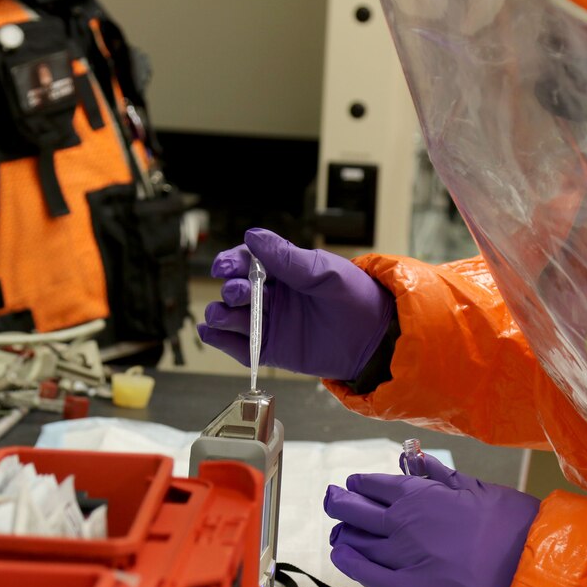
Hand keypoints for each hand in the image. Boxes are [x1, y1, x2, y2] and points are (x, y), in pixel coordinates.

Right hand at [197, 228, 394, 380]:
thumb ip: (287, 257)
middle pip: (237, 289)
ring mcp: (270, 324)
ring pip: (233, 317)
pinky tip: (210, 333)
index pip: (248, 262)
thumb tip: (252, 236)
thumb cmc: (356, 297)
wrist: (375, 337)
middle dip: (231, 289)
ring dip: (220, 314)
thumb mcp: (324, 271)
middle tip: (238, 293)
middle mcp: (272, 296)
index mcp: (284, 271)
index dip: (232, 262)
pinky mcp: (271, 351)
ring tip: (221, 315)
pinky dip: (222, 340)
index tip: (224, 267)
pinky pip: (241, 347)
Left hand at [324, 453, 540, 586]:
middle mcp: (401, 522)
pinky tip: (340, 553)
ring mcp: (400, 557)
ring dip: (343, 531)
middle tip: (332, 498)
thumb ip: (440, 476)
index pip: (374, 485)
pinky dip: (348, 560)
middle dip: (339, 502)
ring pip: (356, 540)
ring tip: (338, 529)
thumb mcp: (475, 487)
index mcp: (418, 494)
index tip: (353, 485)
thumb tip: (418, 460)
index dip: (360, 484)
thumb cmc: (509, 525)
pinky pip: (365, 573)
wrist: (527, 568)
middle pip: (354, 509)